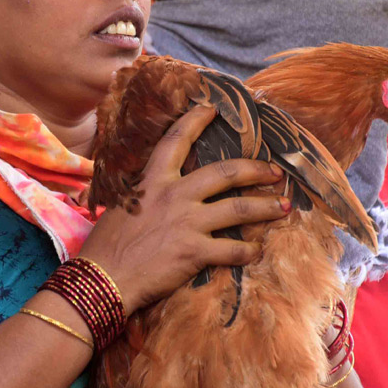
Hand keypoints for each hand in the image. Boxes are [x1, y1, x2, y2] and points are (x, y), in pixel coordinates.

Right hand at [81, 106, 289, 314]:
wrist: (102, 278)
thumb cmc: (105, 246)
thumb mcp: (121, 207)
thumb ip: (143, 196)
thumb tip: (150, 192)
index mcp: (152, 181)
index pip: (176, 141)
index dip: (196, 121)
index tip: (213, 109)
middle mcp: (174, 196)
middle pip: (226, 172)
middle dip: (256, 169)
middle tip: (274, 172)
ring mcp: (187, 223)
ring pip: (239, 208)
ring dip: (267, 207)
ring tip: (285, 207)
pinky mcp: (194, 252)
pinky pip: (233, 249)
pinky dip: (248, 251)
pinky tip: (256, 252)